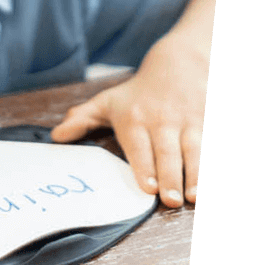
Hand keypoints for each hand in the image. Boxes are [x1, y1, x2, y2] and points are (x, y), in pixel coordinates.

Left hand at [50, 35, 207, 207]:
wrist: (178, 64)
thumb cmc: (137, 92)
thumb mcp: (108, 101)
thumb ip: (82, 119)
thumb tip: (56, 136)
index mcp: (135, 119)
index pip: (139, 146)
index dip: (145, 166)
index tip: (149, 188)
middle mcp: (161, 122)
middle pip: (166, 152)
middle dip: (169, 177)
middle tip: (170, 201)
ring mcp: (186, 123)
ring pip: (191, 150)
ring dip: (193, 174)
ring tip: (192, 197)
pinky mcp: (204, 123)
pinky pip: (207, 145)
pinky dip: (207, 165)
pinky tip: (206, 186)